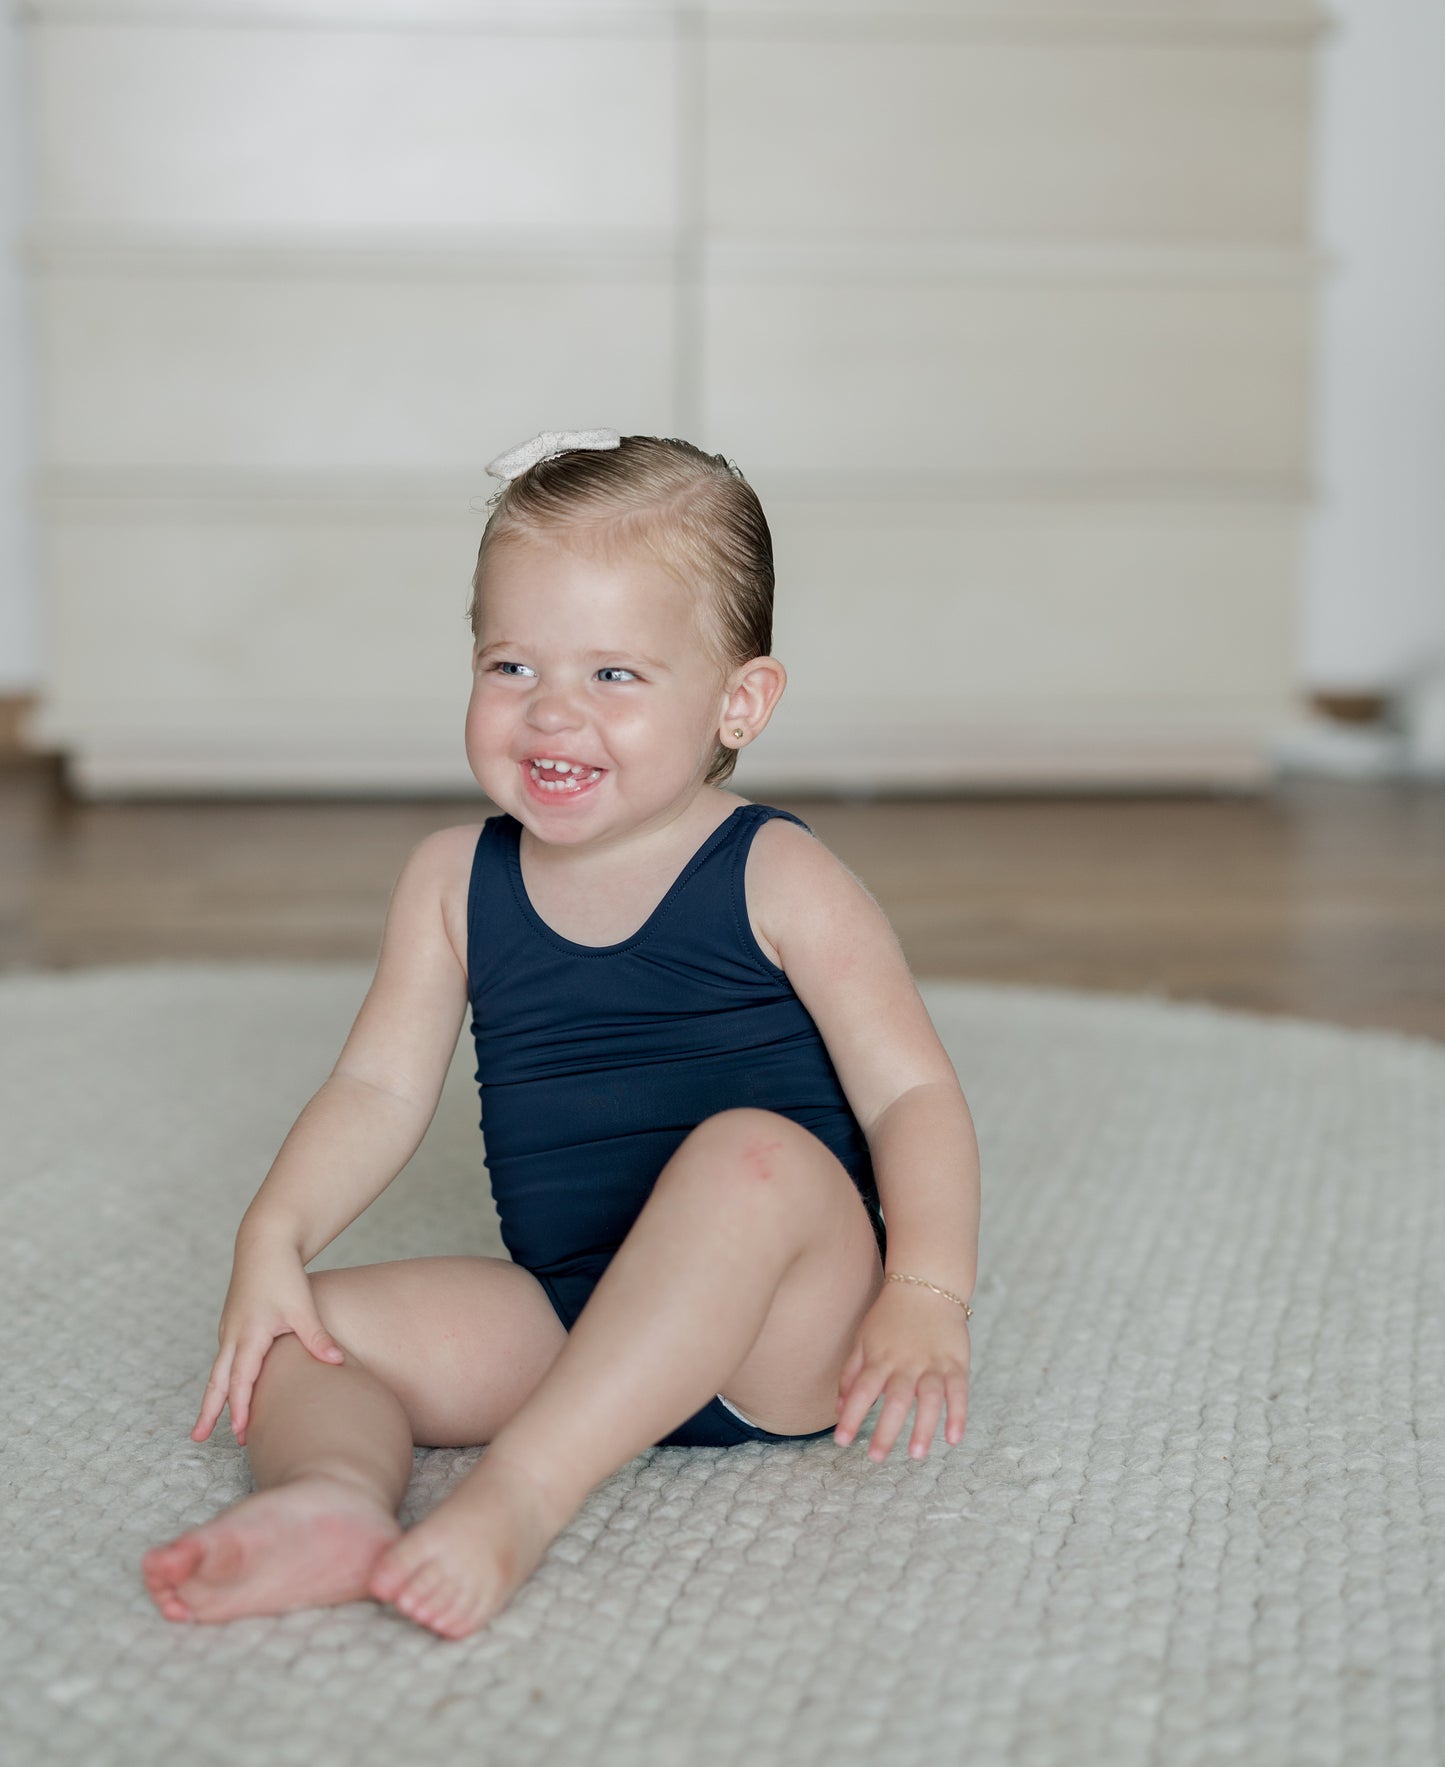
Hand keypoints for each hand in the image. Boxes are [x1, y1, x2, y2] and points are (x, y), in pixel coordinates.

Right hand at [191, 1239, 345, 1447]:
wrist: (264, 1242)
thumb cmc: (283, 1273)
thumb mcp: (302, 1306)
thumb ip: (316, 1337)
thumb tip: (336, 1362)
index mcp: (249, 1334)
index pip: (242, 1379)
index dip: (240, 1407)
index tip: (240, 1432)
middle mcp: (233, 1334)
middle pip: (218, 1380)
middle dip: (209, 1410)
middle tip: (199, 1438)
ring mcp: (230, 1329)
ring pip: (218, 1369)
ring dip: (214, 1396)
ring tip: (208, 1423)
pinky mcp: (234, 1323)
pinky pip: (224, 1357)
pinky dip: (223, 1377)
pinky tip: (228, 1388)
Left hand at [834, 1279, 969, 1461]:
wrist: (926, 1285)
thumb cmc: (889, 1317)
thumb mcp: (863, 1339)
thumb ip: (851, 1373)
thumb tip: (838, 1408)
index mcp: (880, 1358)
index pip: (862, 1390)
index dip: (852, 1416)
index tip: (841, 1442)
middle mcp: (905, 1363)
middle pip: (895, 1399)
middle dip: (885, 1431)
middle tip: (875, 1459)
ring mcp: (933, 1363)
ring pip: (929, 1398)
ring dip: (923, 1427)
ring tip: (916, 1455)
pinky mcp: (956, 1363)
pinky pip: (959, 1391)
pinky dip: (958, 1414)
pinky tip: (954, 1438)